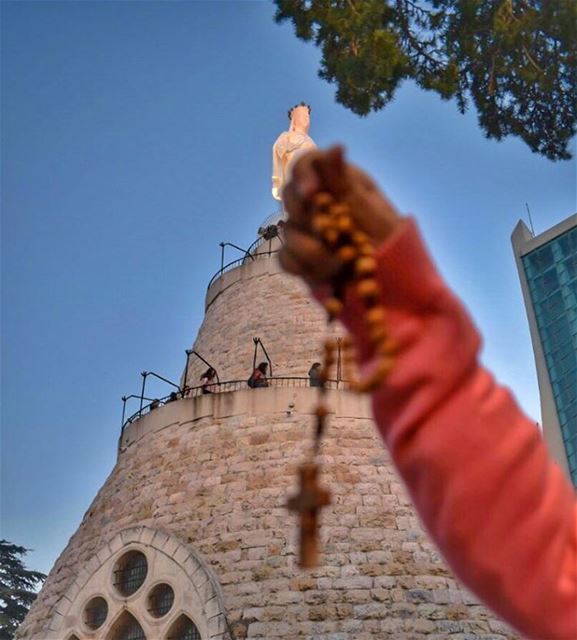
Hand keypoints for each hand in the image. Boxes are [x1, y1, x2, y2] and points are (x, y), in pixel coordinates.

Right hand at [279, 146, 401, 287]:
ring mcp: (308, 231)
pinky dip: (304, 269)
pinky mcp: (302, 258)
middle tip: (331, 237)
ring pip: (288, 232)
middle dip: (307, 218)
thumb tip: (335, 147)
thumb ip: (346, 185)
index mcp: (340, 183)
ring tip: (342, 265)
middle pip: (289, 196)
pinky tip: (326, 278)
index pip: (307, 164)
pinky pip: (286, 259)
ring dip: (312, 251)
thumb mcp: (374, 214)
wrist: (398, 286)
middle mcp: (320, 203)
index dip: (303, 175)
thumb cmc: (393, 246)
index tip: (312, 193)